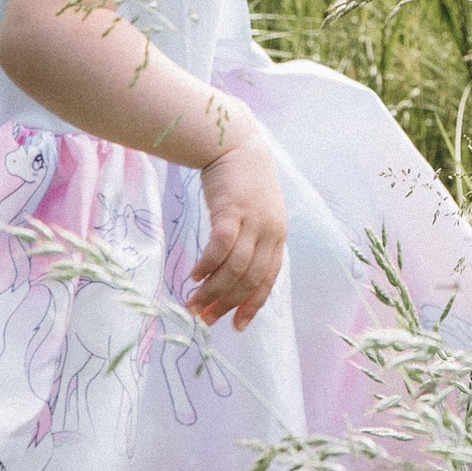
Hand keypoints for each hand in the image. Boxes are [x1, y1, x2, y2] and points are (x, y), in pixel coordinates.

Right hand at [189, 121, 286, 329]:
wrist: (236, 143)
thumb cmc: (243, 183)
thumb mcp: (258, 214)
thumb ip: (251, 242)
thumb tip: (231, 279)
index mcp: (278, 235)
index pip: (269, 279)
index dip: (252, 305)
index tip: (236, 327)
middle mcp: (270, 230)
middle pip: (250, 279)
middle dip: (227, 303)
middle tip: (204, 318)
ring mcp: (253, 220)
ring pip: (235, 268)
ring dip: (212, 290)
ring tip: (193, 302)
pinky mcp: (232, 209)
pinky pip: (220, 247)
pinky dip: (207, 265)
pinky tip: (193, 275)